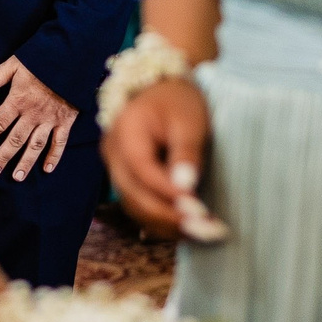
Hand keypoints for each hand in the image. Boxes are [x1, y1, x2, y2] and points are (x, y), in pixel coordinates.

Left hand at [0, 57, 75, 180]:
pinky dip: (54, 156)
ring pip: (35, 145)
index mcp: (18, 101)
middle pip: (15, 140)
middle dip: (2, 156)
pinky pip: (59, 142)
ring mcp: (50, 119)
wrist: (72, 58)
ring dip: (25, 162)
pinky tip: (47, 169)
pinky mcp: (66, 121)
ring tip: (15, 177)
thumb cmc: (41, 60)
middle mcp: (32, 114)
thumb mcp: (15, 64)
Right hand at [100, 76, 225, 240]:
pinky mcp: (126, 179)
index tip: (201, 211)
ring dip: (167, 225)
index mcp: (125, 133)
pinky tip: (188, 226)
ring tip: (203, 233)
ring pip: (134, 207)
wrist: (161, 89)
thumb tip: (186, 188)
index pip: (143, 172)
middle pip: (134, 196)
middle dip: (170, 218)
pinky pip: (138, 206)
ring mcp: (115, 168)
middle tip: (208, 231)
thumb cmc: (177, 100)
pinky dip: (161, 220)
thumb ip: (186, 151)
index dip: (170, 195)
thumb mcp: (189, 119)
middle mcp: (112, 154)